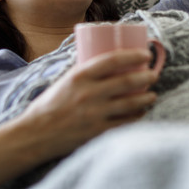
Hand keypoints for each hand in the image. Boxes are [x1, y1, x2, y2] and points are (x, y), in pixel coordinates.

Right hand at [17, 48, 158, 157]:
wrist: (35, 134)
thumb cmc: (49, 105)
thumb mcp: (65, 81)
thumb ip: (85, 74)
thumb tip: (109, 63)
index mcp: (79, 76)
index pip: (113, 60)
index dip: (133, 55)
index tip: (146, 54)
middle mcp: (88, 94)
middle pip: (127, 81)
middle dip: (146, 76)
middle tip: (153, 74)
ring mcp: (94, 114)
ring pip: (130, 103)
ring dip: (146, 98)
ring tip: (152, 95)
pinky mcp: (97, 132)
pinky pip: (125, 123)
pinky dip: (137, 116)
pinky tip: (142, 112)